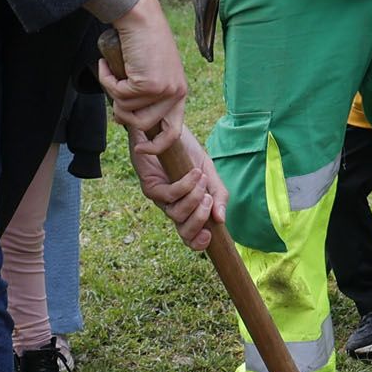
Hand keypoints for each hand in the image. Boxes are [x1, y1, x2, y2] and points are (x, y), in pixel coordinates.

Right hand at [99, 0, 189, 153]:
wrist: (139, 18)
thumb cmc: (141, 42)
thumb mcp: (150, 73)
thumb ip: (144, 97)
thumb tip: (125, 120)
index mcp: (179, 93)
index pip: (173, 132)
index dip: (156, 146)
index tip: (140, 149)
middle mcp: (176, 93)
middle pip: (142, 125)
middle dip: (122, 114)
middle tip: (114, 94)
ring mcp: (163, 90)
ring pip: (127, 111)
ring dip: (113, 93)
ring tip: (112, 72)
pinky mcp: (148, 84)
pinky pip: (117, 95)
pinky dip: (107, 80)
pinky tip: (107, 64)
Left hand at [131, 124, 225, 252]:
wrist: (165, 128)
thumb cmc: (186, 151)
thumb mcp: (209, 172)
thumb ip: (218, 194)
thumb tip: (221, 219)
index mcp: (188, 207)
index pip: (191, 235)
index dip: (198, 243)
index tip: (210, 237)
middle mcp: (173, 207)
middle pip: (184, 231)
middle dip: (199, 221)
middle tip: (208, 201)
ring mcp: (160, 199)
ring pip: (177, 214)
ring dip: (194, 199)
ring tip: (201, 181)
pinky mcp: (150, 186)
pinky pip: (169, 195)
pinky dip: (184, 186)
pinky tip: (193, 174)